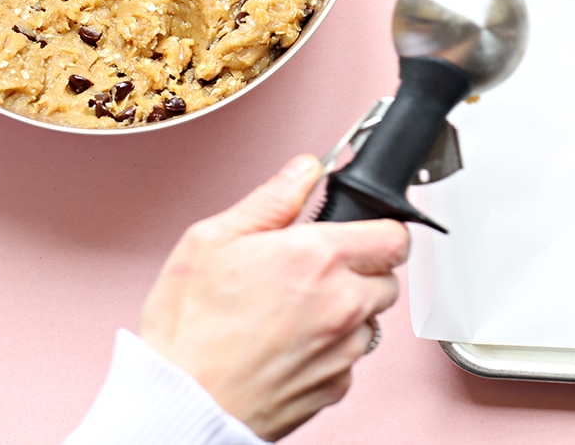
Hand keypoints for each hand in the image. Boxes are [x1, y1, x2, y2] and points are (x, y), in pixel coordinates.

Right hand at [140, 154, 408, 440]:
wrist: (181, 405)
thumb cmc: (189, 331)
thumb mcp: (211, 241)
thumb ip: (271, 199)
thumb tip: (304, 170)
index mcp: (316, 257)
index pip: (393, 235)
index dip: (378, 229)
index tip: (360, 232)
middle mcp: (342, 302)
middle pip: (388, 277)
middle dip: (362, 270)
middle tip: (320, 272)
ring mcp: (343, 348)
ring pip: (372, 319)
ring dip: (350, 311)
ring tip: (299, 311)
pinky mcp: (336, 385)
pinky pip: (351, 358)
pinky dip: (333, 349)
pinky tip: (292, 345)